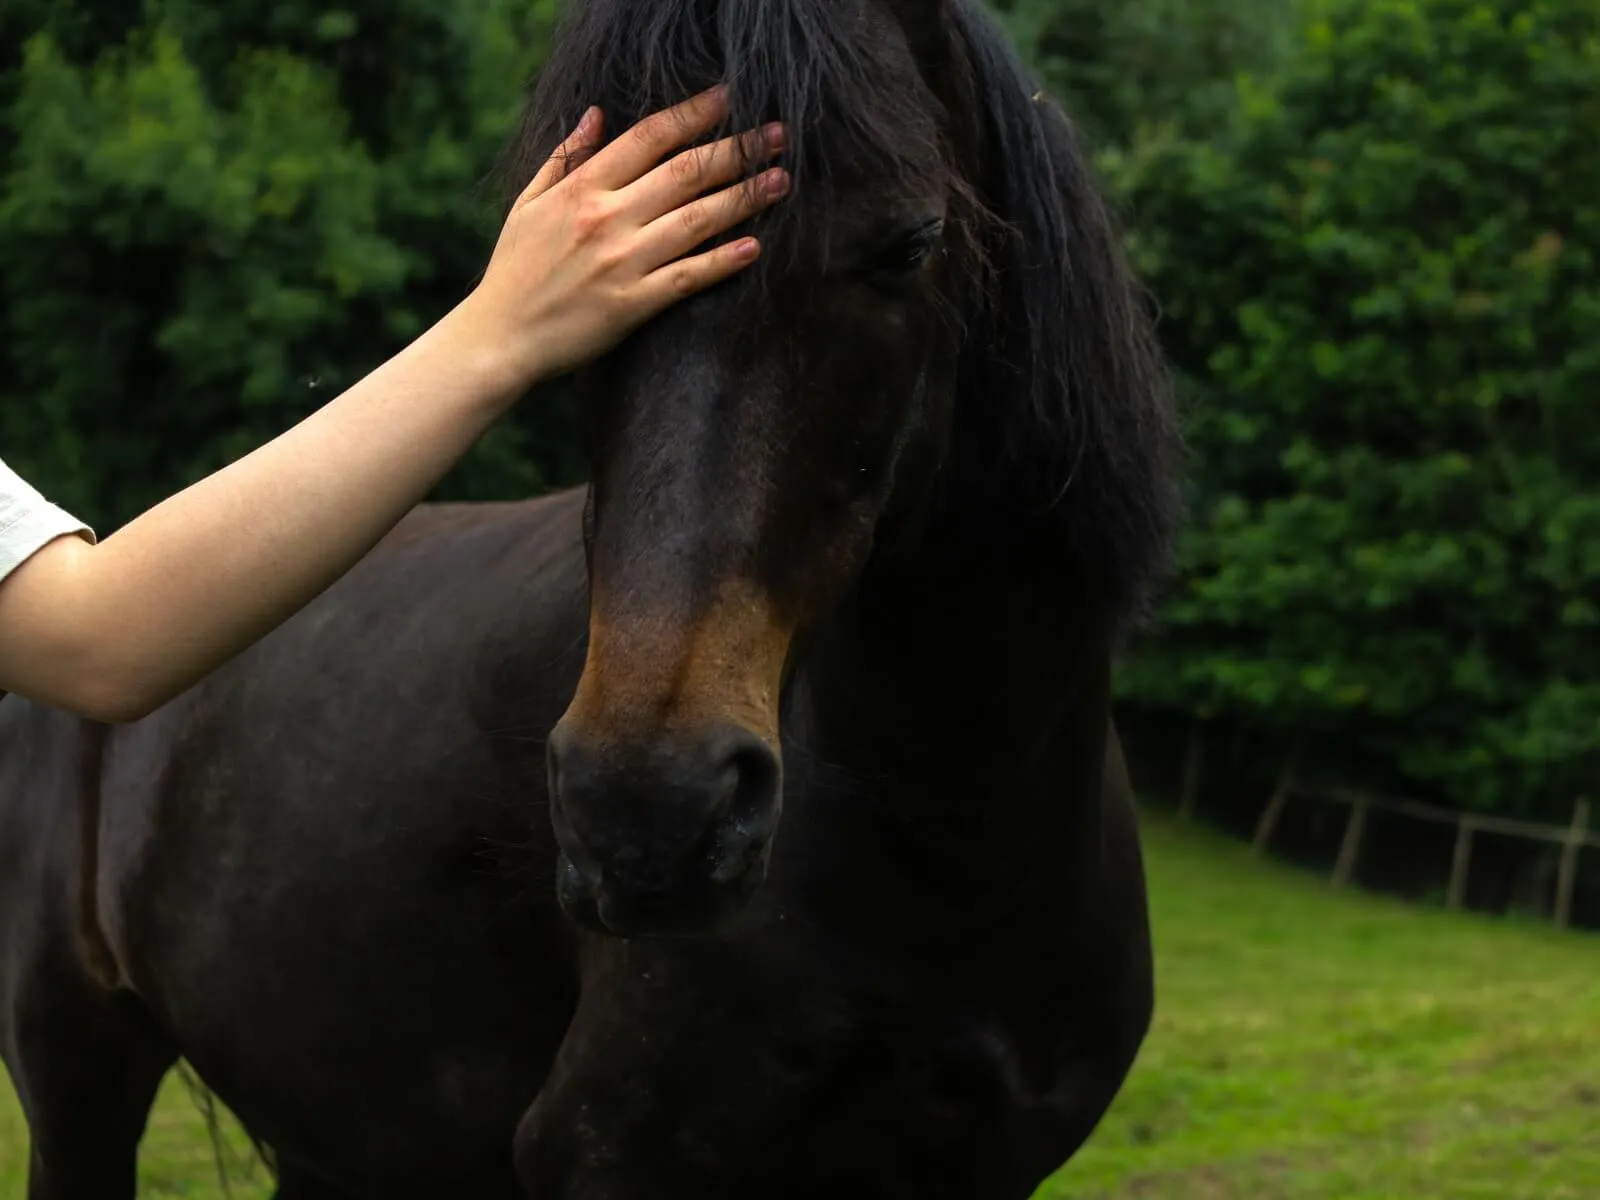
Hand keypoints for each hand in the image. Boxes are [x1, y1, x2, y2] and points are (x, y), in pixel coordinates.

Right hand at [453, 86, 788, 393]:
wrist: (500, 337)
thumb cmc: (515, 269)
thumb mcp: (528, 202)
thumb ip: (565, 156)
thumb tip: (597, 114)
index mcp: (582, 188)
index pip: (648, 138)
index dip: (692, 115)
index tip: (727, 99)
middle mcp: (607, 218)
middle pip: (685, 173)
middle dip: (736, 150)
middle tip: (777, 135)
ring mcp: (622, 262)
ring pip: (696, 220)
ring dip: (744, 198)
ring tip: (780, 181)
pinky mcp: (633, 304)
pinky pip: (688, 278)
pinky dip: (722, 261)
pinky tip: (755, 246)